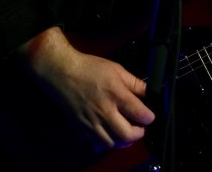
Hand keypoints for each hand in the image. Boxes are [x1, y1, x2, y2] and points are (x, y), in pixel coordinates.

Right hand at [20, 27, 155, 151]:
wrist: (62, 73)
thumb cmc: (90, 68)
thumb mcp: (117, 69)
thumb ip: (135, 83)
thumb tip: (149, 92)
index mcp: (115, 94)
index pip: (139, 113)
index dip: (149, 117)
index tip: (149, 116)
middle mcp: (104, 111)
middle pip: (127, 134)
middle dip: (138, 134)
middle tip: (140, 127)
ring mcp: (92, 122)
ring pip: (112, 143)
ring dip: (124, 141)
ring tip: (127, 132)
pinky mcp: (81, 127)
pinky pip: (97, 143)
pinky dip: (108, 142)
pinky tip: (111, 134)